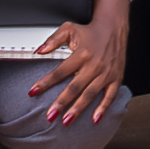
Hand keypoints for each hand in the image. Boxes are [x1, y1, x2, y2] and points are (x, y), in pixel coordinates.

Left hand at [44, 0, 129, 127]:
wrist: (114, 28)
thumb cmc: (90, 31)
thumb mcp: (69, 29)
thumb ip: (53, 40)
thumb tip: (39, 51)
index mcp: (82, 54)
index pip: (60, 71)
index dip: (46, 82)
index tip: (33, 92)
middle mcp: (94, 65)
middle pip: (75, 87)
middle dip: (61, 102)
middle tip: (50, 115)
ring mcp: (106, 73)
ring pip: (90, 94)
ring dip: (78, 109)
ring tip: (66, 121)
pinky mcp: (116, 78)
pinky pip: (110, 96)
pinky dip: (103, 108)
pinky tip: (94, 120)